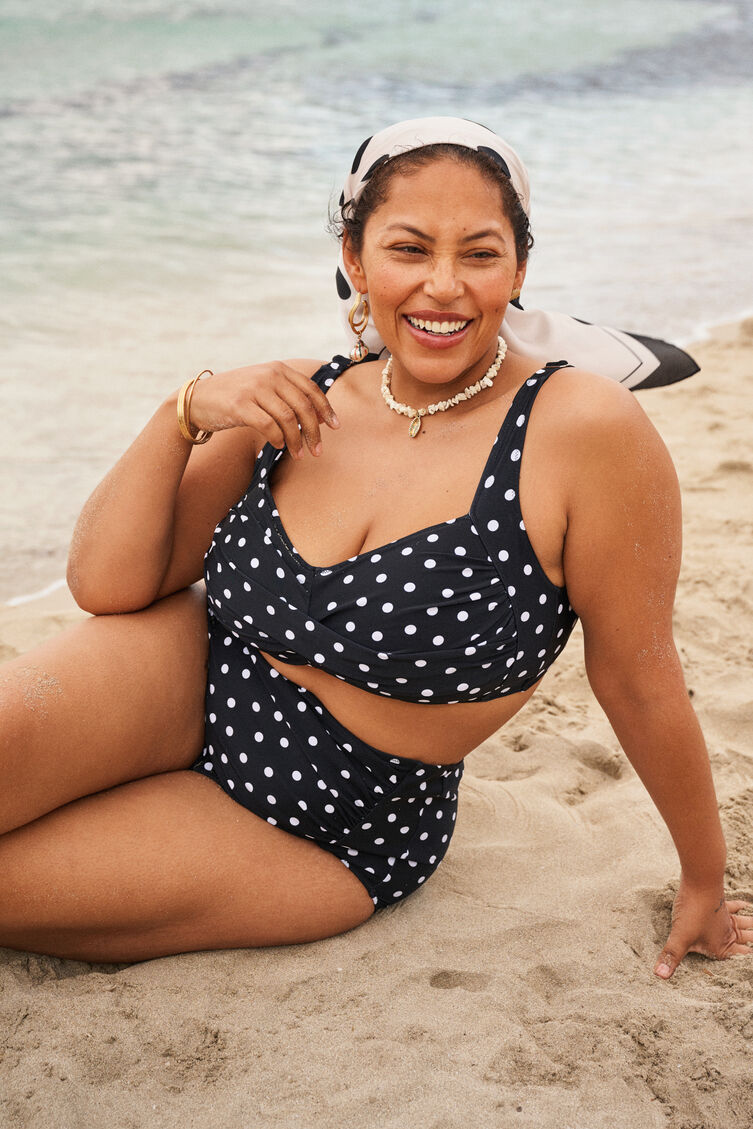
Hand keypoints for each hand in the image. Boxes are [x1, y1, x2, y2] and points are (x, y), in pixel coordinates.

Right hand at [186, 361, 339, 457]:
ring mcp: (254, 389)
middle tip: (318, 451)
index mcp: (278, 369)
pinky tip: (278, 447)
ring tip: (299, 455)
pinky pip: (269, 426)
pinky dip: (278, 440)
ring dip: (297, 441)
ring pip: (288, 419)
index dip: (326, 409)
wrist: (197, 400)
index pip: (311, 389)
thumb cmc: (236, 398)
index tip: (335, 427)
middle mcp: (268, 375)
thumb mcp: (264, 389)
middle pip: (303, 406)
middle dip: (314, 432)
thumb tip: (320, 418)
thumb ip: (289, 397)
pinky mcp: (240, 405)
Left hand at [654, 875, 752, 978]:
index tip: (749, 968)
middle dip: (750, 944)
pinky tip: (746, 904)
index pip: (736, 957)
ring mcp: (724, 917)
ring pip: (742, 924)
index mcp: (719, 945)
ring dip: (749, 926)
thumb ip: (671, 956)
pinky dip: (740, 906)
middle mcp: (725, 932)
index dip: (744, 961)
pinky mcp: (720, 903)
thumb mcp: (679, 937)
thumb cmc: (692, 912)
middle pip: (743, 940)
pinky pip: (734, 906)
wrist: (699, 882)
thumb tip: (660, 975)